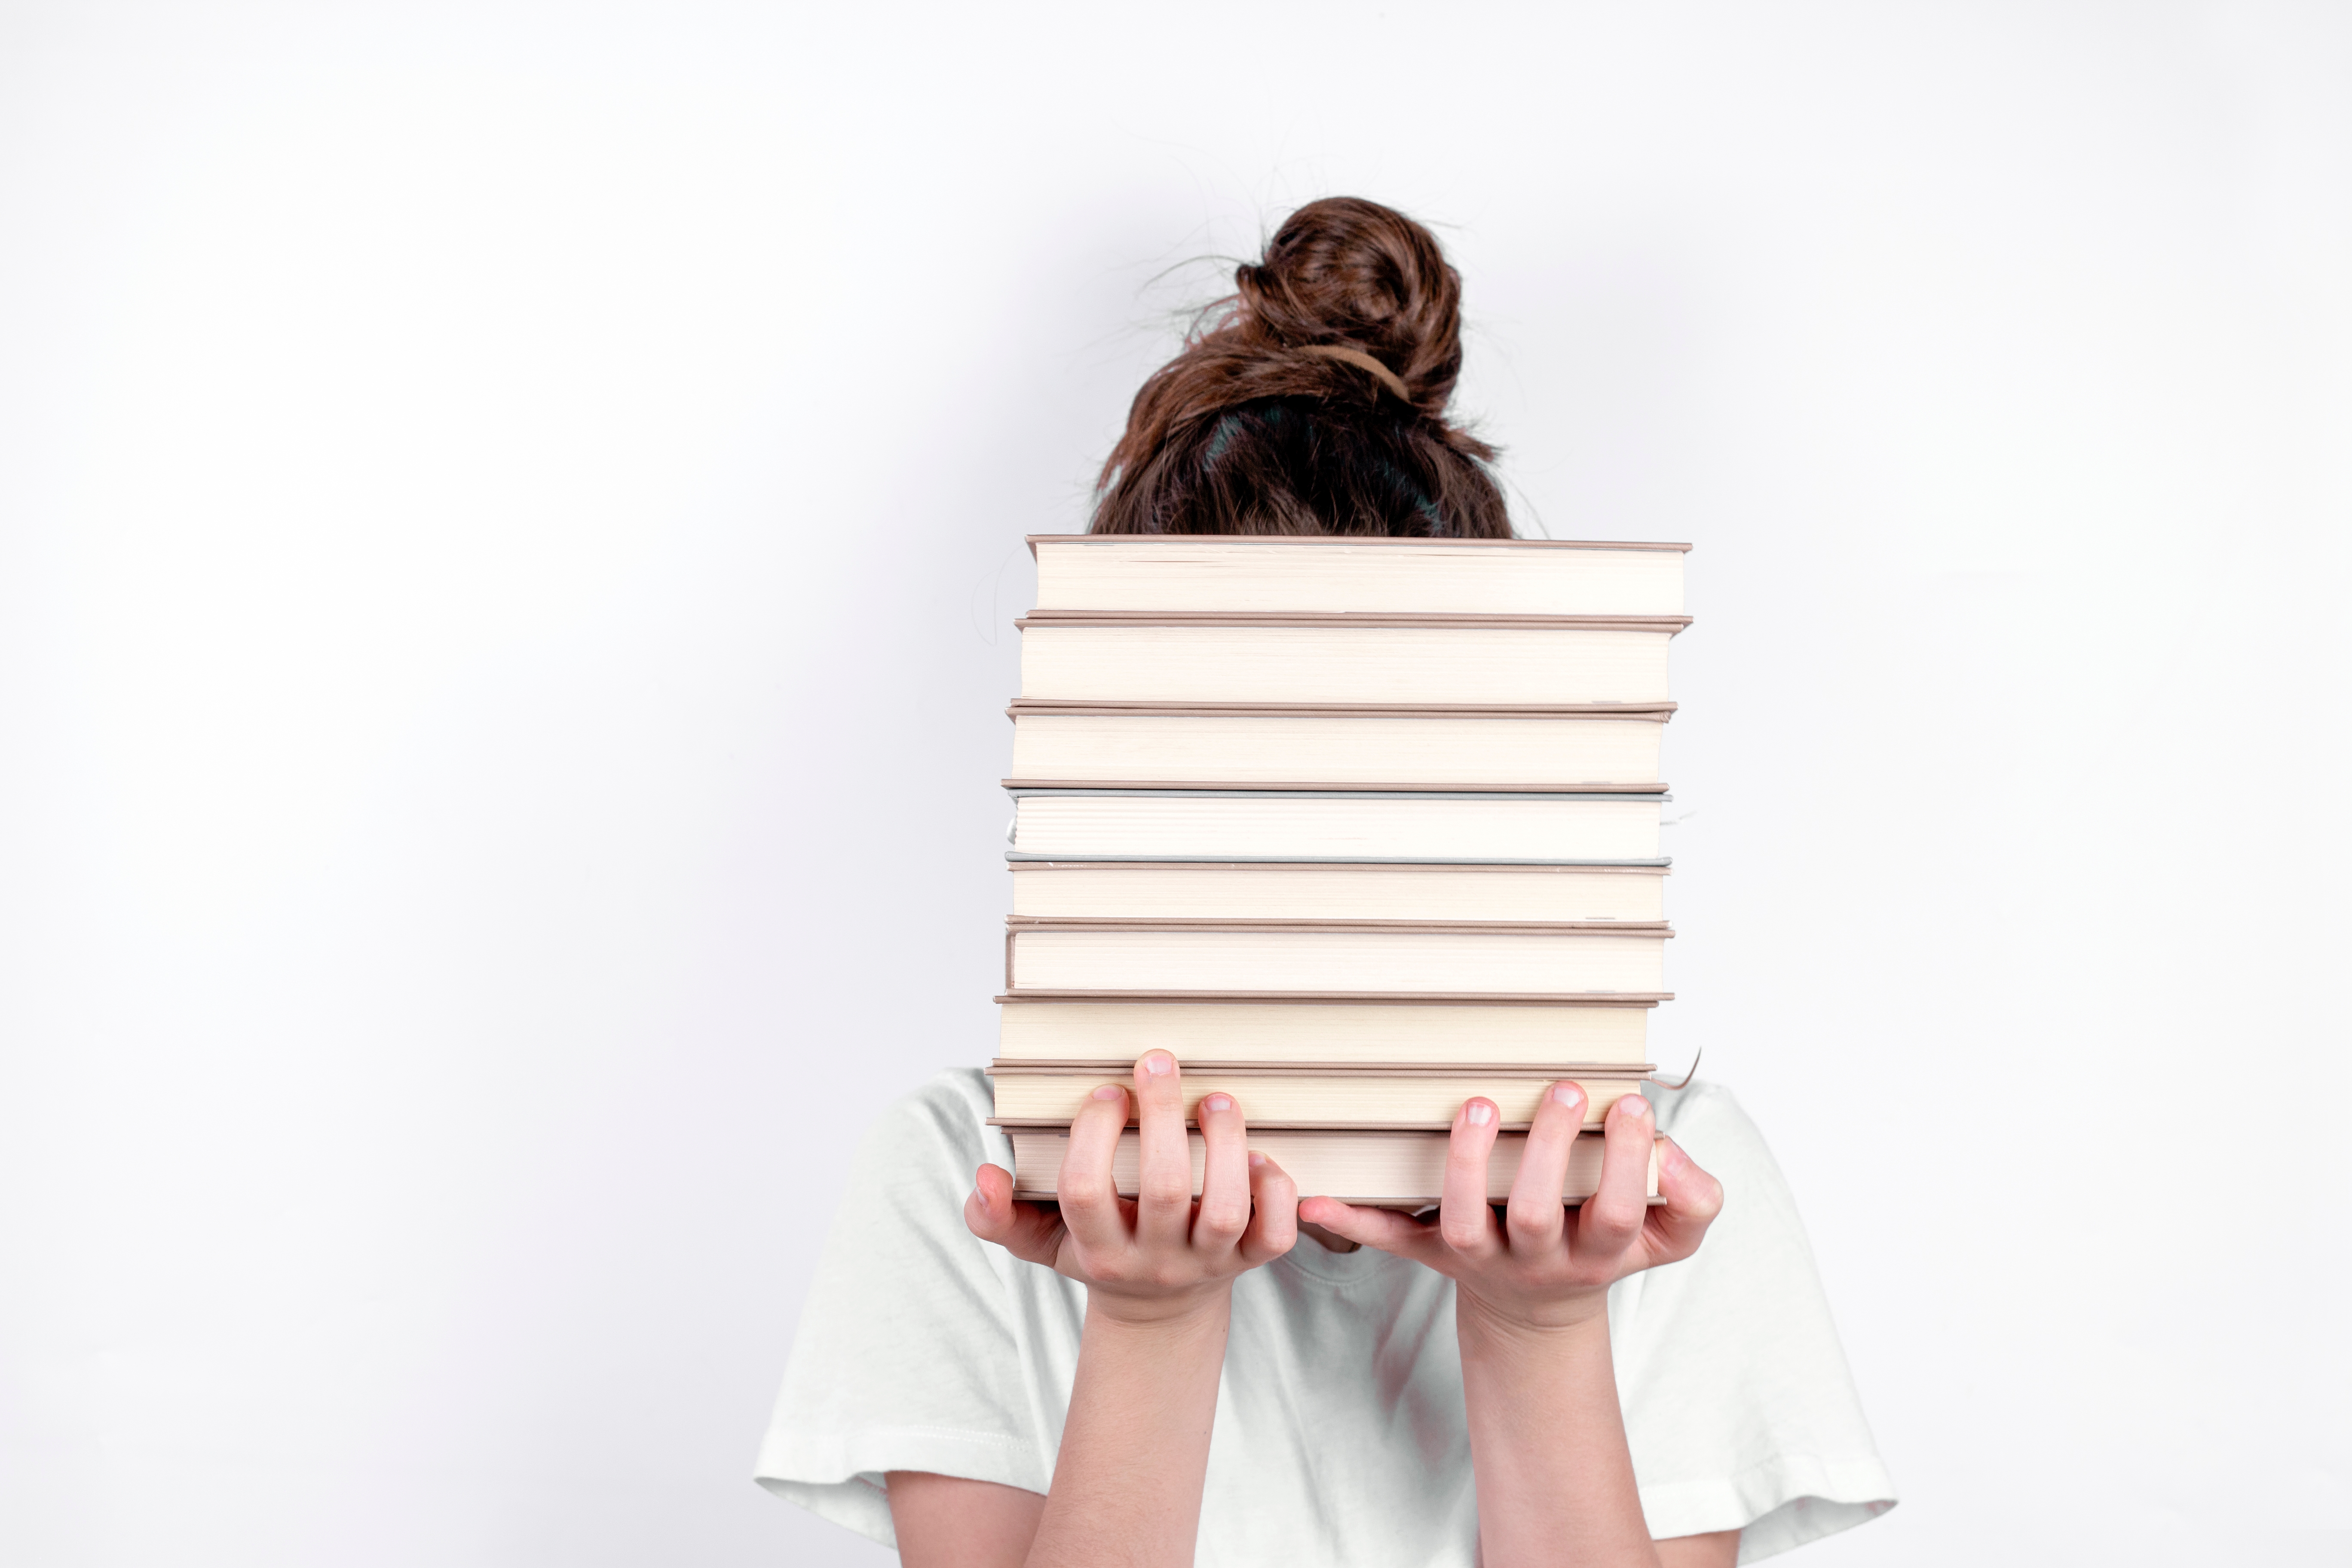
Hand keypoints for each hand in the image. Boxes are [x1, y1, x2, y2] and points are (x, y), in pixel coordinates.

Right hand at [966, 1051, 1297, 1325]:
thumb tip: (982, 1175)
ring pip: (1225, 1210)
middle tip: (1158, 1062)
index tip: (1104, 1090)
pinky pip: (1275, 1235)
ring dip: (1227, 1146)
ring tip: (1216, 1099)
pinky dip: (1276, 1192)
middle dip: (1163, 1118)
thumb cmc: (1096, 1251)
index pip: (1086, 1192)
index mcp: (1098, 1250)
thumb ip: (997, 1215)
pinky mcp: (1250, 1260)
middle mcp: (1154, 1259)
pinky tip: (1260, 1154)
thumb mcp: (1039, 1241)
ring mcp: (1207, 1262)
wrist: (1158, 1310)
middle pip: (1164, 1191)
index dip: (1093, 1136)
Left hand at [1300, 1084, 1722, 1334]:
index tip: (1630, 1105)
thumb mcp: (1666, 1238)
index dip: (1630, 1163)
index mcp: (1597, 1250)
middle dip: (1551, 1151)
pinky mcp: (1431, 1252)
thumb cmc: (1605, 1244)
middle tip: (1562, 1090)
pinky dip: (1352, 1222)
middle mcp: (1536, 1258)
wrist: (1542, 1310)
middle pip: (1539, 1215)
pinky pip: (1388, 1240)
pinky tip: (1316, 1199)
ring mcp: (1479, 1257)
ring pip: (1462, 1224)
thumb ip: (1693, 1201)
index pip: (1619, 1211)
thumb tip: (1680, 1156)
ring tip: (1479, 1105)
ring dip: (1464, 1167)